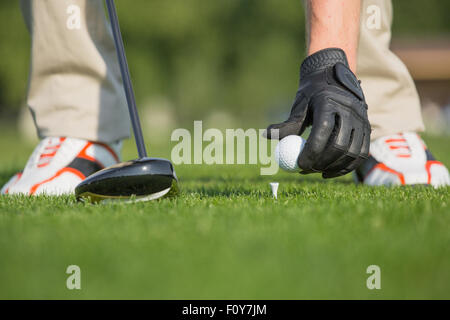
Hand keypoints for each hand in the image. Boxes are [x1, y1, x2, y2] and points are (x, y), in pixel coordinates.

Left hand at [266, 48, 370, 177]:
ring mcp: (362, 119)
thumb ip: (287, 125)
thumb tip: (267, 136)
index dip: (311, 151)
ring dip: (334, 167)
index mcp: (330, 101)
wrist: (334, 79)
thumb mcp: (299, 106)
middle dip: (322, 162)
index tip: (299, 164)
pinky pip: (360, 154)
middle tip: (307, 170)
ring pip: (352, 151)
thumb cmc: (311, 95)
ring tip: (316, 171)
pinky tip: (329, 173)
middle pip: (339, 144)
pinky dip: (346, 167)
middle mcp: (350, 110)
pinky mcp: (367, 129)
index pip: (323, 130)